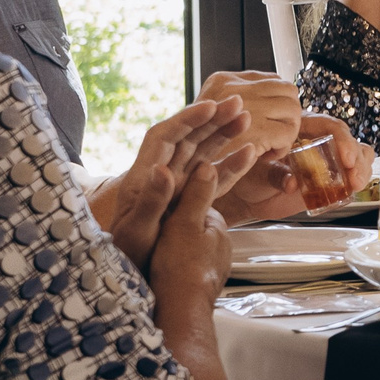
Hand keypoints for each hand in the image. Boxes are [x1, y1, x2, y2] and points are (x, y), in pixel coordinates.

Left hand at [104, 95, 249, 274]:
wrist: (132, 275)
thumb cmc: (129, 254)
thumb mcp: (137, 231)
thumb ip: (151, 200)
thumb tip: (162, 169)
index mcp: (143, 178)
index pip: (165, 138)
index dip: (187, 119)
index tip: (210, 106)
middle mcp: (161, 176)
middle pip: (188, 139)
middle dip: (212, 119)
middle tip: (237, 104)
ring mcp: (177, 188)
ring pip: (203, 154)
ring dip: (223, 135)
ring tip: (245, 119)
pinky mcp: (190, 201)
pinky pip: (214, 179)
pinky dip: (231, 166)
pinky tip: (249, 154)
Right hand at [144, 160, 232, 311]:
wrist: (180, 312)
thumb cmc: (180, 267)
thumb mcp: (185, 223)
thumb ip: (196, 195)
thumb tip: (208, 167)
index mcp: (218, 227)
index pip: (197, 205)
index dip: (176, 204)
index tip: (159, 207)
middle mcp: (221, 247)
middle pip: (193, 228)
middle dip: (174, 228)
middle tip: (151, 232)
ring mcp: (213, 268)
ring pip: (191, 249)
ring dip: (174, 249)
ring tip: (153, 253)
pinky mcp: (202, 285)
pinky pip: (188, 268)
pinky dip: (175, 267)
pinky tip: (160, 271)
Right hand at [198, 70, 304, 165]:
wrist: (192, 184)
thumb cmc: (207, 153)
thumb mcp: (221, 116)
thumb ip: (246, 99)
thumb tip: (281, 87)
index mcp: (222, 81)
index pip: (272, 79)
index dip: (279, 102)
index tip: (271, 120)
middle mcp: (230, 89)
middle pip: (287, 90)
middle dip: (289, 115)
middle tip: (273, 135)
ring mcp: (241, 109)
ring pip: (292, 109)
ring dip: (288, 131)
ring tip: (269, 145)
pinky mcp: (251, 132)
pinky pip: (286, 132)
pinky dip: (283, 147)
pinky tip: (266, 155)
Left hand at [217, 114, 375, 223]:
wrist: (244, 192)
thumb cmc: (247, 171)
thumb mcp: (257, 170)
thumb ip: (274, 174)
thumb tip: (291, 183)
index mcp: (302, 128)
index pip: (331, 127)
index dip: (342, 141)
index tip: (346, 158)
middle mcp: (318, 142)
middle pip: (348, 142)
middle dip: (356, 159)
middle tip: (354, 177)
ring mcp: (326, 161)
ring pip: (356, 157)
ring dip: (360, 170)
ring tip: (355, 185)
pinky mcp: (329, 180)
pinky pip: (349, 178)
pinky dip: (354, 183)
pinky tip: (351, 191)